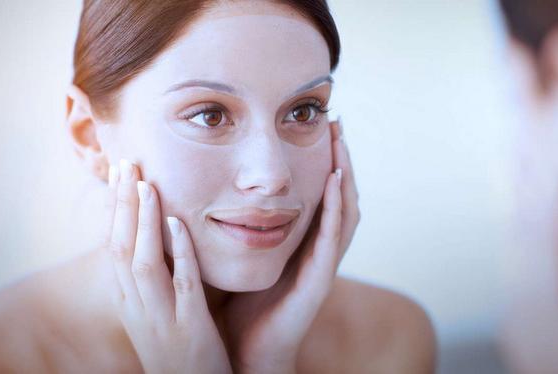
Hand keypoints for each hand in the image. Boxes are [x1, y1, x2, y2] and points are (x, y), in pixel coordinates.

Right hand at [104, 160, 231, 373]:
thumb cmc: (180, 350)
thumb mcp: (158, 313)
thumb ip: (156, 278)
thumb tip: (159, 236)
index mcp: (129, 302)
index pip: (113, 246)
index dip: (113, 208)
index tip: (119, 172)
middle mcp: (137, 307)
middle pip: (120, 247)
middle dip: (120, 204)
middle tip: (126, 162)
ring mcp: (161, 317)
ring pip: (143, 262)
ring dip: (142, 221)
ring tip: (145, 183)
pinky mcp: (190, 329)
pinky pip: (182, 284)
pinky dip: (178, 251)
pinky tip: (178, 223)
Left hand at [223, 119, 359, 373]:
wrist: (245, 350)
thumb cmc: (241, 304)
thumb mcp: (240, 253)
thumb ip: (237, 222)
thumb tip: (211, 184)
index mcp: (302, 242)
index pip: (322, 194)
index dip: (324, 160)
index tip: (317, 126)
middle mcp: (318, 250)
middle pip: (341, 197)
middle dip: (341, 159)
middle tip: (336, 123)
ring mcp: (322, 265)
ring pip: (345, 212)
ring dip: (345, 176)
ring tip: (340, 143)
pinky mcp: (319, 281)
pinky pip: (333, 239)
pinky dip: (337, 208)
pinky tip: (334, 182)